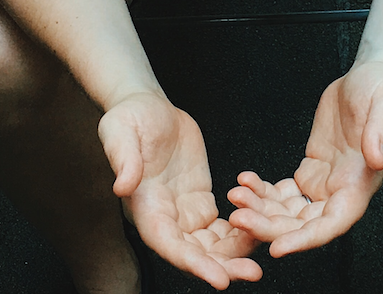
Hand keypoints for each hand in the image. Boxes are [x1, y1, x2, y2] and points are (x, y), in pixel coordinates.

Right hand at [99, 91, 262, 288]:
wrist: (147, 106)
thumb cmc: (129, 117)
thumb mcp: (121, 132)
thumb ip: (124, 159)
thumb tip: (122, 186)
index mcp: (145, 206)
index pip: (169, 244)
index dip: (194, 263)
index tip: (219, 278)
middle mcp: (165, 216)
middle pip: (194, 253)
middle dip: (223, 265)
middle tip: (253, 272)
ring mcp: (183, 210)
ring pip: (211, 244)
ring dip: (235, 253)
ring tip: (261, 258)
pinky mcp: (198, 198)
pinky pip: (221, 224)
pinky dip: (239, 230)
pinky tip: (259, 230)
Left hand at [227, 61, 382, 255]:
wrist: (369, 77)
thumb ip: (381, 134)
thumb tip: (376, 159)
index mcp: (361, 184)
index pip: (332, 224)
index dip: (305, 240)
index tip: (278, 248)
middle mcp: (341, 191)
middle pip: (303, 225)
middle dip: (270, 226)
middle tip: (238, 218)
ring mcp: (324, 183)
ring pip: (289, 212)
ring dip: (260, 210)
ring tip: (235, 196)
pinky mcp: (311, 169)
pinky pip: (283, 192)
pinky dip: (262, 192)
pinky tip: (245, 181)